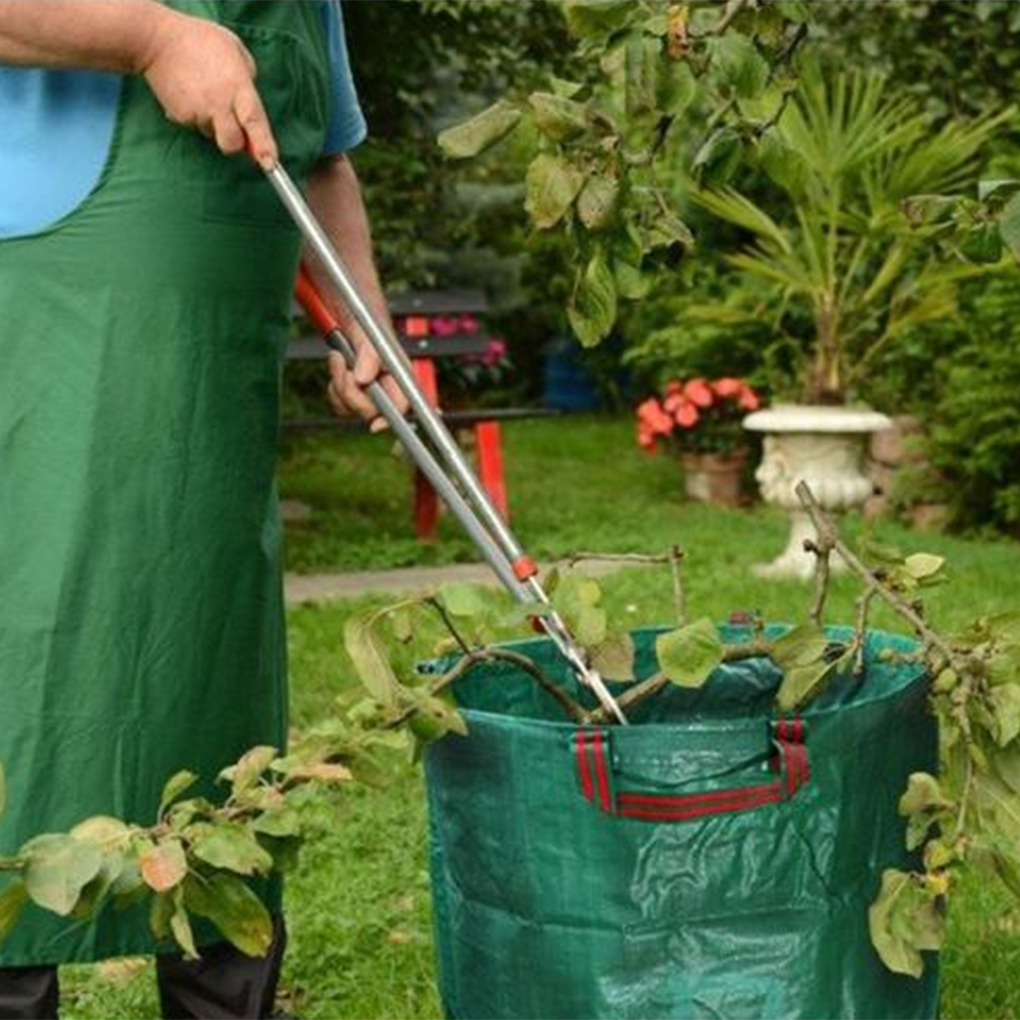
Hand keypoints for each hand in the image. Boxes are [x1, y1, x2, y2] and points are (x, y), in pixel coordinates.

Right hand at [137, 8, 276, 167]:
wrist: (156, 40)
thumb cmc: (200, 40)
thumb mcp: (236, 50)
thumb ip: (248, 78)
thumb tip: (251, 106)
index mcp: (237, 86)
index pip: (254, 122)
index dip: (263, 146)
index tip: (269, 164)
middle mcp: (219, 103)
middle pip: (232, 144)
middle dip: (235, 143)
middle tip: (232, 124)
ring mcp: (198, 112)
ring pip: (213, 134)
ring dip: (213, 123)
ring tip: (204, 94)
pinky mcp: (180, 117)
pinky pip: (196, 125)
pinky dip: (196, 115)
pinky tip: (191, 94)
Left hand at [325, 323, 411, 432]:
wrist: (352, 315)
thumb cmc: (368, 321)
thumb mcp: (368, 333)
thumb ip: (369, 356)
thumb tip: (362, 379)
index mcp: (401, 375)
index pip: (401, 405)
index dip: (390, 418)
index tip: (376, 425)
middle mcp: (388, 386)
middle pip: (371, 411)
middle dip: (352, 392)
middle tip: (346, 369)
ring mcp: (371, 391)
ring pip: (352, 408)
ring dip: (339, 387)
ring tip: (340, 360)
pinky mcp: (355, 392)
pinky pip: (341, 403)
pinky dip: (334, 388)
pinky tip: (338, 368)